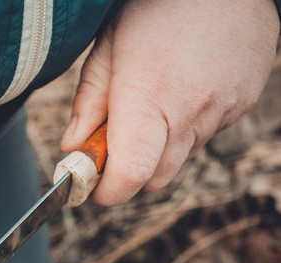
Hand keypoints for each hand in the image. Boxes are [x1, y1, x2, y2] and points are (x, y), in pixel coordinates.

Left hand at [61, 0, 278, 204]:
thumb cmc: (158, 8)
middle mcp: (189, 113)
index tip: (90, 185)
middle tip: (111, 143)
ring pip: (180, 157)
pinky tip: (181, 88)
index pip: (130, 176)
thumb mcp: (108, 47)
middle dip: (128, 172)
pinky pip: (206, 134)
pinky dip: (187, 127)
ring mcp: (222, 111)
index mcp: (148, 98)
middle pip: (153, 178)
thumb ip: (88, 103)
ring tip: (152, 99)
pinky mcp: (242, 105)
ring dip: (159, 146)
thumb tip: (72, 147)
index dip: (107, 191)